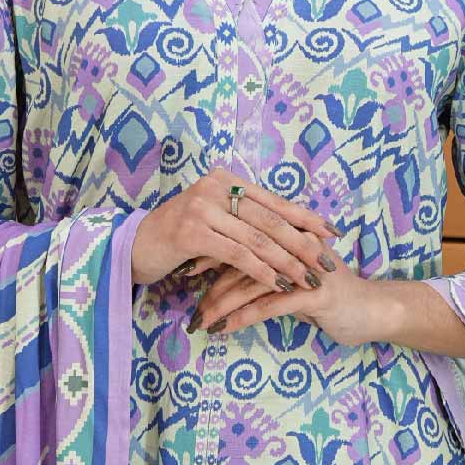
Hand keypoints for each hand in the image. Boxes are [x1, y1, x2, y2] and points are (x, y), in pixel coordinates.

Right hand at [131, 168, 340, 292]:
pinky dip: (261, 271)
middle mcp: (216, 187)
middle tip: (326, 264)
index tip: (331, 234)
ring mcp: (202, 207)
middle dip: (303, 245)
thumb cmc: (177, 238)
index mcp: (226, 180)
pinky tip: (277, 284)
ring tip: (308, 280)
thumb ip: (243, 220)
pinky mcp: (192, 232)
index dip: (305, 217)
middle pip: (271, 219)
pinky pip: (237, 254)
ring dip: (287, 263)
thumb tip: (288, 232)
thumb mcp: (213, 221)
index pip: (274, 200)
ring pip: (258, 239)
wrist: (133, 247)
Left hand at [193, 250, 379, 347]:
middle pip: (241, 261)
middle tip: (188, 305)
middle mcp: (294, 244)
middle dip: (210, 285)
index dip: (211, 255)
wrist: (371, 310)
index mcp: (288, 235)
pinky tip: (224, 329)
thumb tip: (224, 275)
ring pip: (250, 283)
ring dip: (220, 305)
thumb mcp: (293, 279)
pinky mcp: (314, 293)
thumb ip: (264, 270)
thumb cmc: (329, 297)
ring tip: (201, 322)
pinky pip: (268, 305)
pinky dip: (242, 317)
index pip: (241, 239)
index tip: (185, 271)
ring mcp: (305, 267)